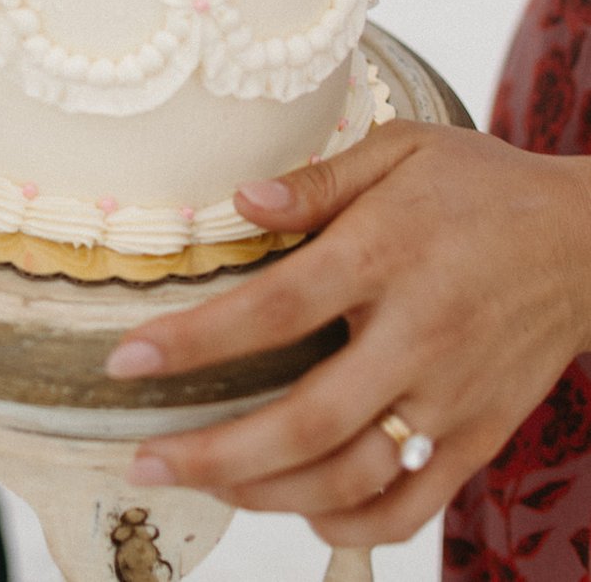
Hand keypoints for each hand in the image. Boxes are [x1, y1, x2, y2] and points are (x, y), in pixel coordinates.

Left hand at [105, 120, 590, 546]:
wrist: (586, 239)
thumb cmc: (482, 187)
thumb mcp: (403, 150)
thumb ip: (319, 180)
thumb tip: (239, 201)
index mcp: (385, 254)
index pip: (274, 309)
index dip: (194, 342)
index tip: (127, 361)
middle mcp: (416, 334)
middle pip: (304, 420)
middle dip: (212, 452)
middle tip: (143, 460)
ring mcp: (451, 395)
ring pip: (351, 476)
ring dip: (266, 494)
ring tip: (206, 480)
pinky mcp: (480, 434)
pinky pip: (413, 505)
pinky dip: (352, 522)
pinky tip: (302, 508)